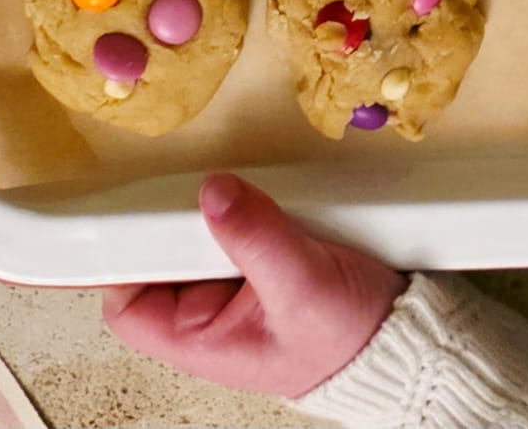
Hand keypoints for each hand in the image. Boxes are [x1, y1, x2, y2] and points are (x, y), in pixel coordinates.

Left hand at [103, 174, 405, 396]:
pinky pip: (239, 219)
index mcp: (201, 338)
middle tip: (208, 189)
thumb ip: (257, 238)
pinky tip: (271, 194)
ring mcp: (238, 279)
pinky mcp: (264, 252)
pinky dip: (251, 200)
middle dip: (184, 217)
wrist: (403, 333)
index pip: (128, 303)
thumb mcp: (304, 288)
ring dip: (222, 205)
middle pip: (165, 252)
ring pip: (203, 229)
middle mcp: (211, 311)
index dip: (124, 260)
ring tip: (249, 195)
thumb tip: (212, 191)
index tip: (140, 213)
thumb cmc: (351, 338)